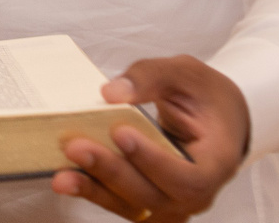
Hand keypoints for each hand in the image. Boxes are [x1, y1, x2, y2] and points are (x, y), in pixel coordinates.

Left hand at [52, 55, 249, 221]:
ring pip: (134, 206)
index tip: (121, 132)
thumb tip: (110, 93)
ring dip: (95, 191)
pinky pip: (122, 203)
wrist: (216, 119)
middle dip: (112, 172)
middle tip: (75, 148)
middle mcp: (198, 194)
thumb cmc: (204, 95)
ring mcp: (173, 204)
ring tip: (62, 176)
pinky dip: (94, 192)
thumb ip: (150, 77)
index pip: (189, 176)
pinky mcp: (150, 203)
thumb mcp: (185, 73)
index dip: (154, 161)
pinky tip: (68, 179)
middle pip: (154, 195)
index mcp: (217, 162)